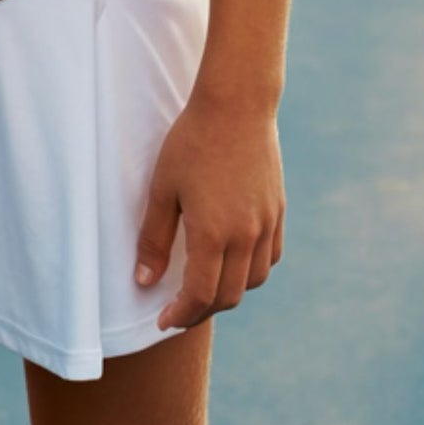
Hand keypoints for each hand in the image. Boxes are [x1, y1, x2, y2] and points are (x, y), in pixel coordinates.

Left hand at [133, 93, 284, 330]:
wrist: (236, 104)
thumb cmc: (192, 141)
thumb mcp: (163, 187)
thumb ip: (153, 237)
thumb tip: (145, 280)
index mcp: (213, 232)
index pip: (200, 295)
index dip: (180, 315)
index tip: (164, 320)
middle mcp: (246, 234)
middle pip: (229, 295)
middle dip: (202, 310)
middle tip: (179, 309)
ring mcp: (266, 223)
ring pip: (254, 280)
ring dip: (229, 292)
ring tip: (205, 286)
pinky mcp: (278, 209)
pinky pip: (270, 256)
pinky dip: (253, 270)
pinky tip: (234, 261)